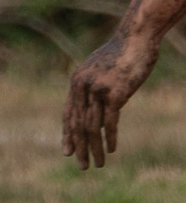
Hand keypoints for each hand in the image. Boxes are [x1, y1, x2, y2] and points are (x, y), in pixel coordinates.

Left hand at [63, 33, 159, 168]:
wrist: (136, 37)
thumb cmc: (122, 53)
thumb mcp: (103, 70)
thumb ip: (95, 87)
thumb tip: (97, 105)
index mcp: (76, 81)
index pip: (68, 114)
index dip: (68, 134)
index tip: (67, 152)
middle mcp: (82, 87)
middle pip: (77, 124)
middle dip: (79, 147)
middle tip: (81, 166)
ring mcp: (97, 90)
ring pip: (92, 126)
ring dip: (94, 148)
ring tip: (98, 164)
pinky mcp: (115, 93)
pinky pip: (109, 121)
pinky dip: (109, 137)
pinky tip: (111, 150)